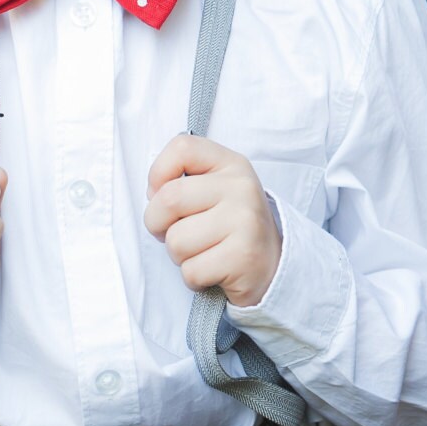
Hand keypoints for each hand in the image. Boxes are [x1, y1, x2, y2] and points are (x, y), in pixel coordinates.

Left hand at [143, 133, 280, 307]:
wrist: (273, 264)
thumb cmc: (229, 225)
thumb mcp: (214, 188)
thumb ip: (182, 180)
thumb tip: (154, 194)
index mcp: (230, 164)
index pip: (182, 148)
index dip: (158, 172)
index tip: (161, 193)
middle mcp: (241, 187)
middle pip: (169, 199)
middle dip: (157, 223)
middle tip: (174, 232)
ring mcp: (245, 221)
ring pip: (176, 241)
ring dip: (179, 255)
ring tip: (202, 251)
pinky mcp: (244, 257)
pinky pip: (191, 270)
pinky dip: (194, 277)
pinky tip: (213, 270)